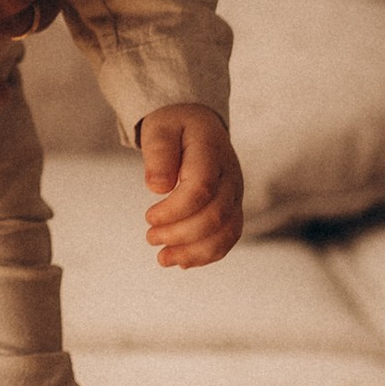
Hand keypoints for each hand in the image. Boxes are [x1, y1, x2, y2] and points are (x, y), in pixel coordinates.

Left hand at [142, 105, 241, 269]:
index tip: (148, 217)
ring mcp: (235, 194)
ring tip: (163, 258)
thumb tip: (158, 187)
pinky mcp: (233, 209)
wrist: (198, 124)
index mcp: (212, 151)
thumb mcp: (159, 128)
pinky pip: (229, 237)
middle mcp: (231, 175)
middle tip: (150, 237)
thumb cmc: (175, 127)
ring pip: (226, 232)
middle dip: (180, 234)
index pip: (201, 188)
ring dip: (194, 252)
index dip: (174, 210)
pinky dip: (207, 255)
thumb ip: (159, 153)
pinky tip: (182, 261)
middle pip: (215, 215)